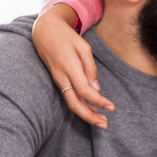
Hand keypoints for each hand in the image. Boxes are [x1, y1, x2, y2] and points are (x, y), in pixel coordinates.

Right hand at [32, 3, 114, 127]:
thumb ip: (90, 68)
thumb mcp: (83, 47)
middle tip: (105, 124)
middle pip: (75, 103)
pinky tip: (91, 110)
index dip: (98, 102)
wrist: (44, 31)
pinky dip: (80, 105)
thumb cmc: (67, 37)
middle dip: (90, 116)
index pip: (85, 91)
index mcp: (70, 67)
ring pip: (70, 102)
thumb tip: (96, 88)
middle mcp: (62, 77)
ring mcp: (58, 80)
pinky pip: (68, 97)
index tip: (111, 107)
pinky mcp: (58, 80)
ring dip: (86, 114)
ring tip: (101, 121)